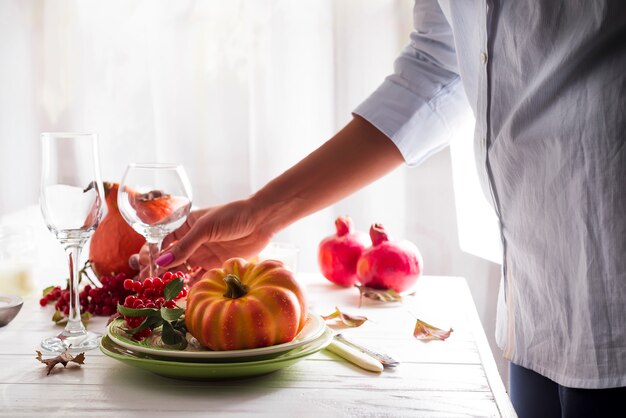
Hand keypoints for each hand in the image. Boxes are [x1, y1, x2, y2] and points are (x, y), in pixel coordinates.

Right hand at [135, 199, 273, 283]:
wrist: (261, 220)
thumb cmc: (232, 215)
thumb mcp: (205, 228)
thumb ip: (184, 246)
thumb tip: (160, 262)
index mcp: (184, 226)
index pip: (161, 241)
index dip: (150, 253)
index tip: (140, 266)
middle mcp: (191, 241)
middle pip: (169, 258)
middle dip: (157, 271)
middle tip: (146, 283)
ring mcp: (202, 254)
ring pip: (183, 270)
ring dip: (172, 280)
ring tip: (161, 292)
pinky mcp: (215, 266)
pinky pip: (199, 278)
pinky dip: (191, 286)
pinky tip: (182, 295)